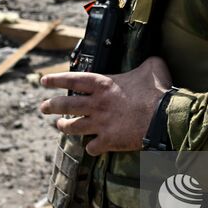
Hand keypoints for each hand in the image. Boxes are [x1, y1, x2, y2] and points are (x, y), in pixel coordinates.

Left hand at [39, 56, 173, 155]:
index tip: (43, 81)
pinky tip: (92, 147)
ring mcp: (100, 124)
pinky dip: (91, 147)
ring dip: (64, 127)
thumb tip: (152, 60)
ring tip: (59, 126)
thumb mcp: (152, 67)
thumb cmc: (158, 91)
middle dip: (50, 106)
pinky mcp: (108, 141)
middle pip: (65, 105)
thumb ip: (146, 63)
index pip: (72, 80)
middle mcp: (96, 104)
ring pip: (73, 127)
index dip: (55, 80)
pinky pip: (93, 147)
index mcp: (103, 84)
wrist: (164, 117)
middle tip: (43, 107)